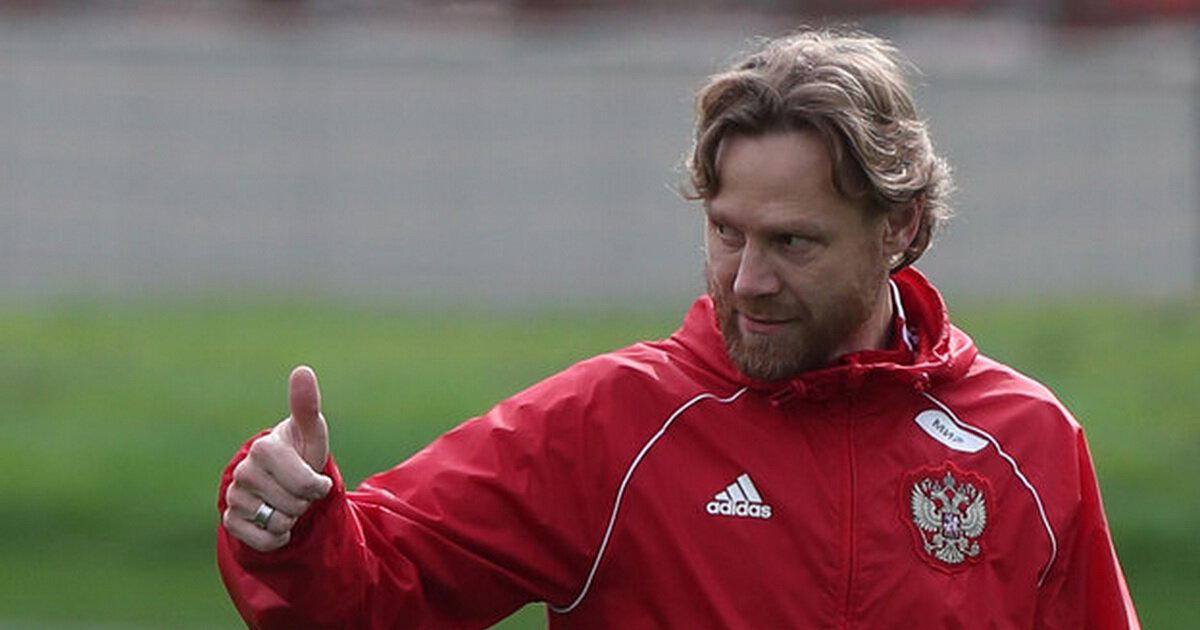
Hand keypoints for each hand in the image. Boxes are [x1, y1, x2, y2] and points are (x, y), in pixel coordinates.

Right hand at [222, 365, 333, 551]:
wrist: (282, 480)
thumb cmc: (300, 453)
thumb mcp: (311, 433)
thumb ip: (307, 406)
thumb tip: (302, 370)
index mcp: (264, 448)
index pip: (304, 484)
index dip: (317, 487)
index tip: (316, 478)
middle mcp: (243, 472)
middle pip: (294, 505)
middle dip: (305, 502)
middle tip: (299, 489)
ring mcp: (234, 496)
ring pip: (279, 524)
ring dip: (292, 518)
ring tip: (287, 501)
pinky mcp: (230, 520)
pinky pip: (263, 541)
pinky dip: (277, 538)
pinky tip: (276, 523)